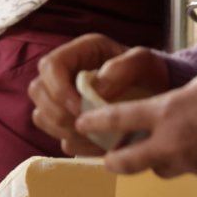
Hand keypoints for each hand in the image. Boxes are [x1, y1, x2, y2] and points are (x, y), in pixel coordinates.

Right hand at [29, 35, 170, 154]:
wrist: (159, 94)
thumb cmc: (149, 73)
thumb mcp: (144, 63)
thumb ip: (123, 68)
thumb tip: (95, 88)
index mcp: (78, 52)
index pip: (50, 66)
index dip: (58, 89)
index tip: (80, 108)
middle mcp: (64, 74)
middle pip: (37, 91)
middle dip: (58, 113)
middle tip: (86, 126)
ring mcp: (63, 99)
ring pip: (41, 116)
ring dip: (64, 130)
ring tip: (93, 136)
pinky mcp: (70, 122)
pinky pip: (58, 137)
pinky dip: (76, 144)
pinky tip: (98, 144)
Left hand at [76, 70, 196, 181]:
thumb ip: (175, 102)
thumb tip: (165, 112)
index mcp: (167, 112)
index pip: (118, 119)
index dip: (94, 122)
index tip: (79, 123)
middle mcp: (173, 142)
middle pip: (127, 162)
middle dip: (113, 162)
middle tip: (106, 159)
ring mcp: (192, 164)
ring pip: (160, 169)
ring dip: (157, 162)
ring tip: (162, 150)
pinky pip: (188, 172)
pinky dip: (186, 164)